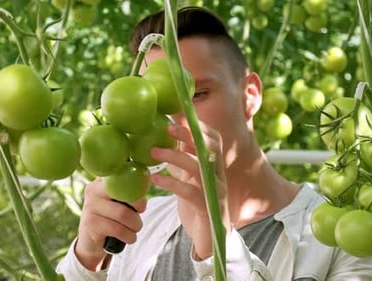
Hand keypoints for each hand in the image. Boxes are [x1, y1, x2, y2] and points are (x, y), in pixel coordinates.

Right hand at [75, 178, 146, 269]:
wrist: (91, 241)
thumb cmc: (110, 218)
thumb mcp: (118, 201)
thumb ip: (129, 189)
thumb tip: (149, 179)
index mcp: (101, 180)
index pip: (122, 175)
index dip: (137, 186)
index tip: (141, 199)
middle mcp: (93, 190)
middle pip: (125, 193)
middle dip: (139, 205)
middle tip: (140, 212)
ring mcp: (90, 206)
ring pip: (123, 214)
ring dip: (136, 224)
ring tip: (135, 227)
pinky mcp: (90, 224)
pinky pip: (118, 229)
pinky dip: (129, 236)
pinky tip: (129, 237)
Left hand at [150, 122, 229, 259]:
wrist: (211, 238)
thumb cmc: (198, 204)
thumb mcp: (191, 177)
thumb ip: (185, 158)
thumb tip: (169, 134)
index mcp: (216, 166)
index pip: (215, 140)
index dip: (200, 127)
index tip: (180, 116)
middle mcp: (219, 176)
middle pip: (210, 149)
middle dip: (190, 135)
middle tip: (167, 128)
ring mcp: (215, 191)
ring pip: (198, 167)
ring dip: (175, 157)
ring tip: (153, 153)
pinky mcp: (207, 207)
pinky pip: (189, 191)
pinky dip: (171, 183)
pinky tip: (155, 179)